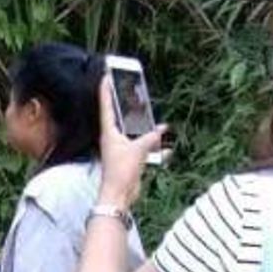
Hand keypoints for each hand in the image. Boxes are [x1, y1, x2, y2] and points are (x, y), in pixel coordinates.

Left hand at [95, 75, 168, 208]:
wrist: (119, 195)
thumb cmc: (121, 172)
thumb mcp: (138, 150)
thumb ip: (151, 138)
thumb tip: (161, 130)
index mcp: (109, 133)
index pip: (106, 106)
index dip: (106, 90)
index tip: (106, 76)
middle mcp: (113, 139)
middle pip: (120, 116)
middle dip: (126, 104)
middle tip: (130, 89)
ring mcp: (121, 149)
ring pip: (134, 132)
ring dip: (145, 127)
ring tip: (154, 117)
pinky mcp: (129, 159)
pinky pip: (144, 148)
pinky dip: (154, 147)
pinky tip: (167, 147)